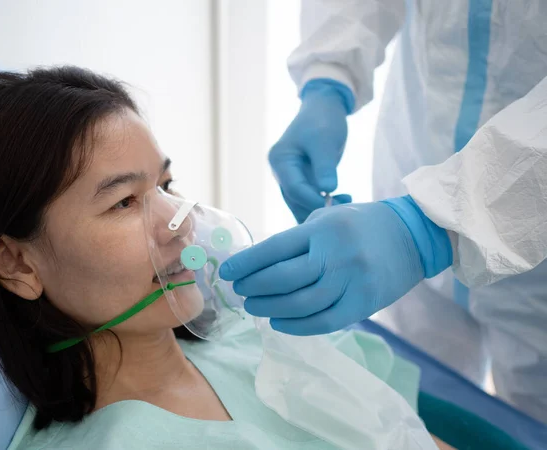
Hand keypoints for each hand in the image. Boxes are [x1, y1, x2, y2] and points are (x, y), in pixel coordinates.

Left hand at [220, 197, 450, 335]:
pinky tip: (279, 322)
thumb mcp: (327, 217)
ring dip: (270, 308)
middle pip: (284, 279)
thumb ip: (297, 240)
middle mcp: (336, 254)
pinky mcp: (365, 303)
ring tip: (254, 307)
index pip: (275, 249)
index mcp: (323, 228)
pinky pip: (325, 321)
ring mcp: (353, 281)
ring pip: (301, 303)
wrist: (412, 234)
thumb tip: (259, 265)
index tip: (226, 272)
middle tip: (239, 290)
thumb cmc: (361, 223)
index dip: (246, 263)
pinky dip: (297, 326)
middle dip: (254, 287)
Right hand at [269, 79, 353, 222]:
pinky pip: (309, 199)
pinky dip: (324, 203)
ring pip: (301, 204)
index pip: (294, 189)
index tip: (335, 206)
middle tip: (345, 207)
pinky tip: (343, 198)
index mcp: (280, 160)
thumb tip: (327, 191)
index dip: (313, 200)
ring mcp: (290, 177)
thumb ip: (325, 166)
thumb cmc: (323, 120)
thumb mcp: (325, 140)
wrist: (324, 108)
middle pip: (295, 200)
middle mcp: (281, 172)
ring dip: (321, 208)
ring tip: (347, 200)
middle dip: (317, 207)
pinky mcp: (301, 180)